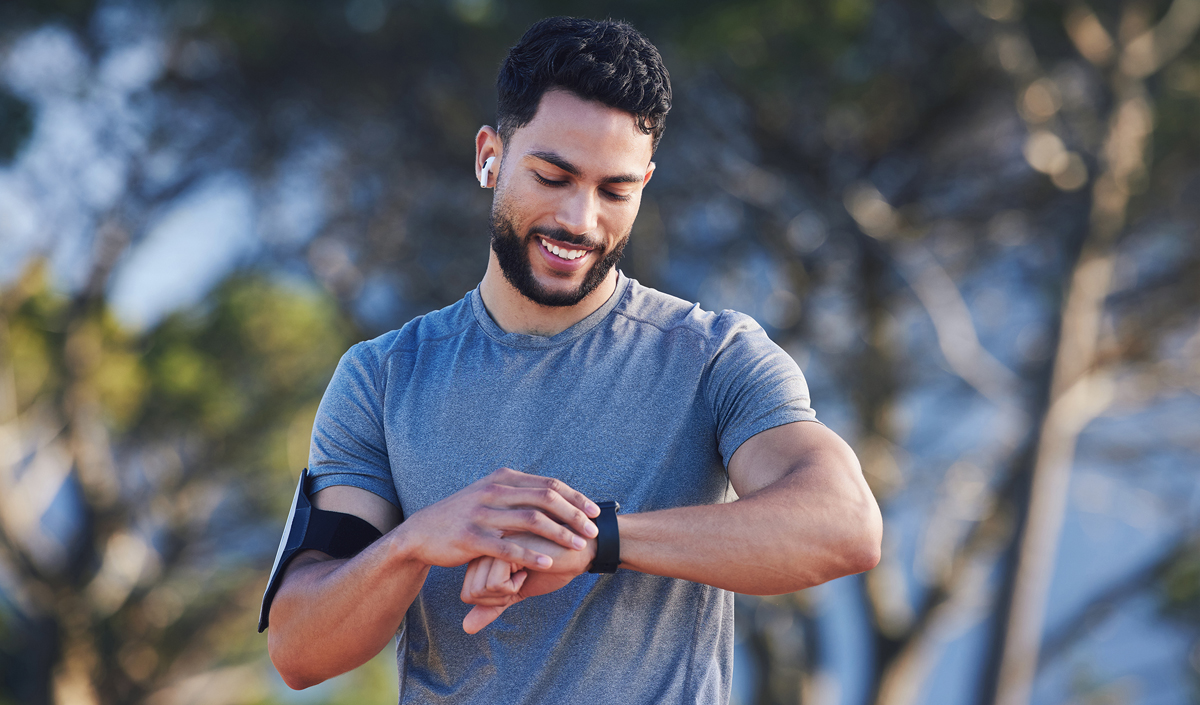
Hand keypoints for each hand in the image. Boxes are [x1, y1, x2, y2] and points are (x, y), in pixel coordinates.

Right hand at [399, 468, 598, 571]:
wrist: (423, 533)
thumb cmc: (464, 516)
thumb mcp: (490, 494)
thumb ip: (519, 491)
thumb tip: (555, 493)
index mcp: (503, 478)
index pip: (549, 484)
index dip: (575, 498)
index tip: (596, 512)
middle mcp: (494, 490)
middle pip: (545, 498)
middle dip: (574, 514)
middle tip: (593, 531)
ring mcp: (482, 513)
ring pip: (530, 521)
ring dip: (559, 534)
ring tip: (578, 546)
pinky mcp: (471, 537)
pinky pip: (508, 547)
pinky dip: (532, 555)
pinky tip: (548, 565)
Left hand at [459, 532, 595, 633]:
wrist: (579, 551)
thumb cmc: (550, 567)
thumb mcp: (516, 591)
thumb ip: (490, 607)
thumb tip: (466, 628)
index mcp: (481, 553)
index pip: (467, 593)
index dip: (493, 600)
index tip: (515, 583)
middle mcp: (482, 546)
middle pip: (470, 593)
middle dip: (499, 598)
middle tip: (521, 580)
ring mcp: (490, 545)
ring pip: (480, 590)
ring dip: (508, 591)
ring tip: (525, 572)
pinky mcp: (504, 547)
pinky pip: (495, 584)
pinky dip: (515, 586)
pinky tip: (530, 568)